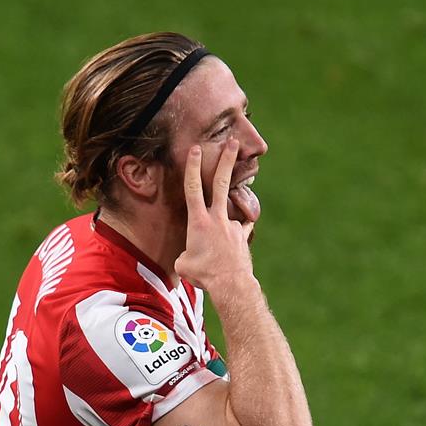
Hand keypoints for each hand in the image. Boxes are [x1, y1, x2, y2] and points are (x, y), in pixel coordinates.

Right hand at [174, 140, 254, 293]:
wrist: (230, 283)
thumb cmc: (203, 275)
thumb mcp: (183, 265)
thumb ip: (184, 255)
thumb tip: (187, 258)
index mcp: (198, 221)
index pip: (192, 188)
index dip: (193, 166)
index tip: (196, 148)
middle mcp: (216, 218)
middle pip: (220, 183)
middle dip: (226, 160)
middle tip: (233, 142)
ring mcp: (232, 226)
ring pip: (232, 206)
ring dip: (231, 202)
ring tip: (230, 212)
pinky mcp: (242, 237)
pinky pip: (240, 228)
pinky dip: (238, 230)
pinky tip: (238, 235)